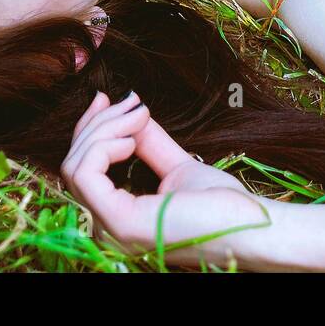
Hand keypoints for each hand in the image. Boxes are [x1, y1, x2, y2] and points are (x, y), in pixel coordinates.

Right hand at [60, 91, 271, 264]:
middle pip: (72, 164)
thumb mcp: (177, 165)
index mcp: (116, 217)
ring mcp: (110, 228)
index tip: (109, 98)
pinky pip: (84, 174)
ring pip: (74, 166)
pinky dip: (103, 145)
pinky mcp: (120, 222)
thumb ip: (148, 142)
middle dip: (97, 123)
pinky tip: (130, 138)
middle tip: (128, 101)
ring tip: (137, 116)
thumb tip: (130, 107)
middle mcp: (105, 227)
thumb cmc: (222, 205)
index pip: (79, 170)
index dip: (90, 129)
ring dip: (103, 129)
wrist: (252, 226)